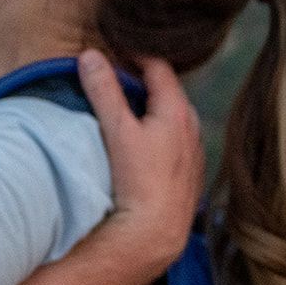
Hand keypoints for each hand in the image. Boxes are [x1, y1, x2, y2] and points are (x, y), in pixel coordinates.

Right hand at [78, 49, 202, 277]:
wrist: (155, 233)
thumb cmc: (138, 180)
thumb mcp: (117, 129)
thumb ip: (104, 90)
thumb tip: (90, 56)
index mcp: (177, 111)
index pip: (159, 68)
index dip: (138, 55)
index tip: (119, 51)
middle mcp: (193, 129)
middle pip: (169, 94)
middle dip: (145, 84)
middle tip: (119, 81)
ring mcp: (194, 154)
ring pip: (175, 122)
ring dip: (155, 113)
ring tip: (130, 115)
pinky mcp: (191, 177)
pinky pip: (178, 146)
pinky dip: (162, 139)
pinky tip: (145, 151)